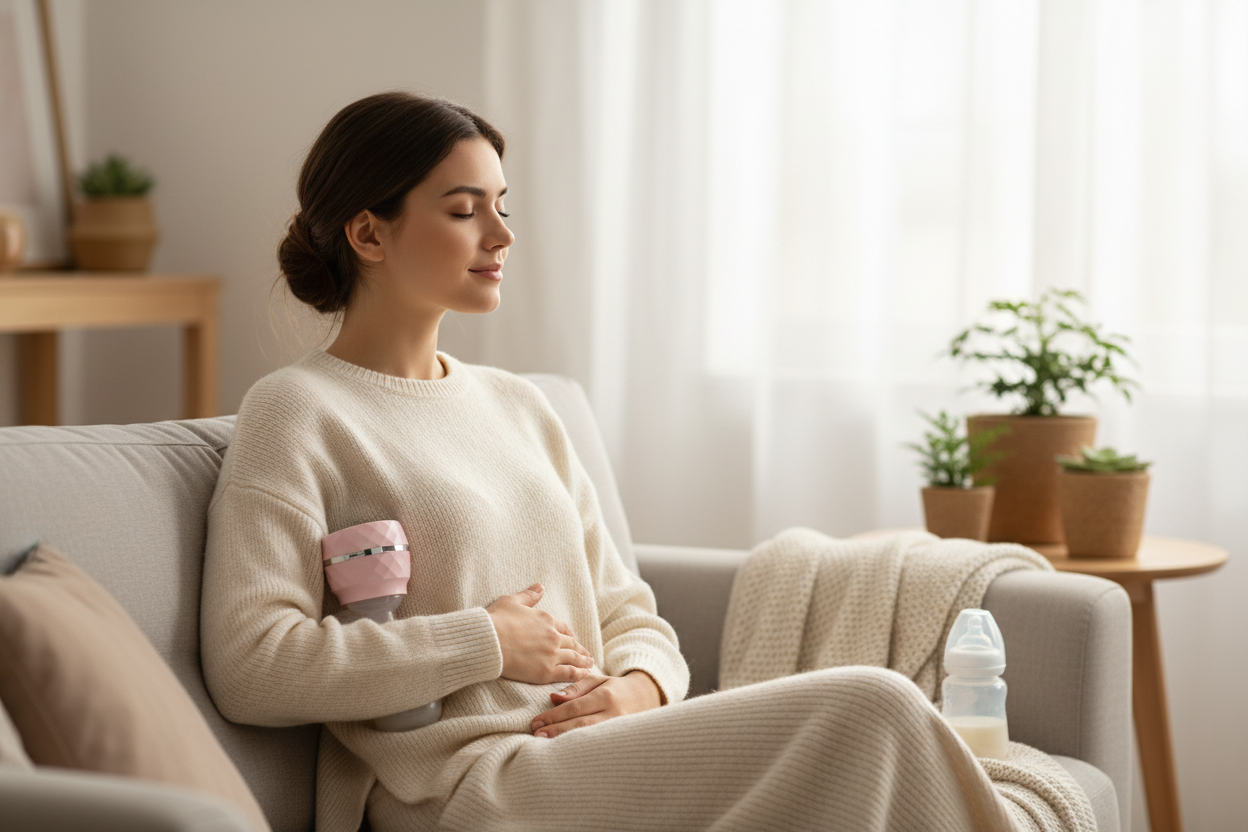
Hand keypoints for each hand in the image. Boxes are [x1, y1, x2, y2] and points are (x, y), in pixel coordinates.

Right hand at [487, 583, 593, 684]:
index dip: (570, 635)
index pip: (564, 628)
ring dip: (583, 662)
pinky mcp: (546, 672)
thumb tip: (540, 586)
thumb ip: (528, 595)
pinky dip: (578, 674)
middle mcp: (553, 636)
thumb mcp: (512, 601)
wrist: (489, 641)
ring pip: (573, 658)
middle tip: (586, 655)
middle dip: (579, 649)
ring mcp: (551, 654)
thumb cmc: (497, 620)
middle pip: (571, 643)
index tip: (574, 640)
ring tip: (590, 665)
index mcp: (546, 620)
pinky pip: (568, 673)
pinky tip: (584, 675)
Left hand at [529, 670, 662, 737]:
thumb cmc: (617, 688)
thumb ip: (576, 688)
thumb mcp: (598, 681)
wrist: (647, 698)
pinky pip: (598, 746)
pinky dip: (581, 749)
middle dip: (556, 730)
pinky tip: (566, 753)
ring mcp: (619, 729)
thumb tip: (553, 698)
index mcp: (606, 695)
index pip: (575, 707)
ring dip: (565, 741)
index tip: (536, 722)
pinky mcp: (621, 741)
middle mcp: (613, 714)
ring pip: (589, 737)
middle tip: (536, 735)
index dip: (554, 715)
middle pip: (580, 724)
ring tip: (545, 745)